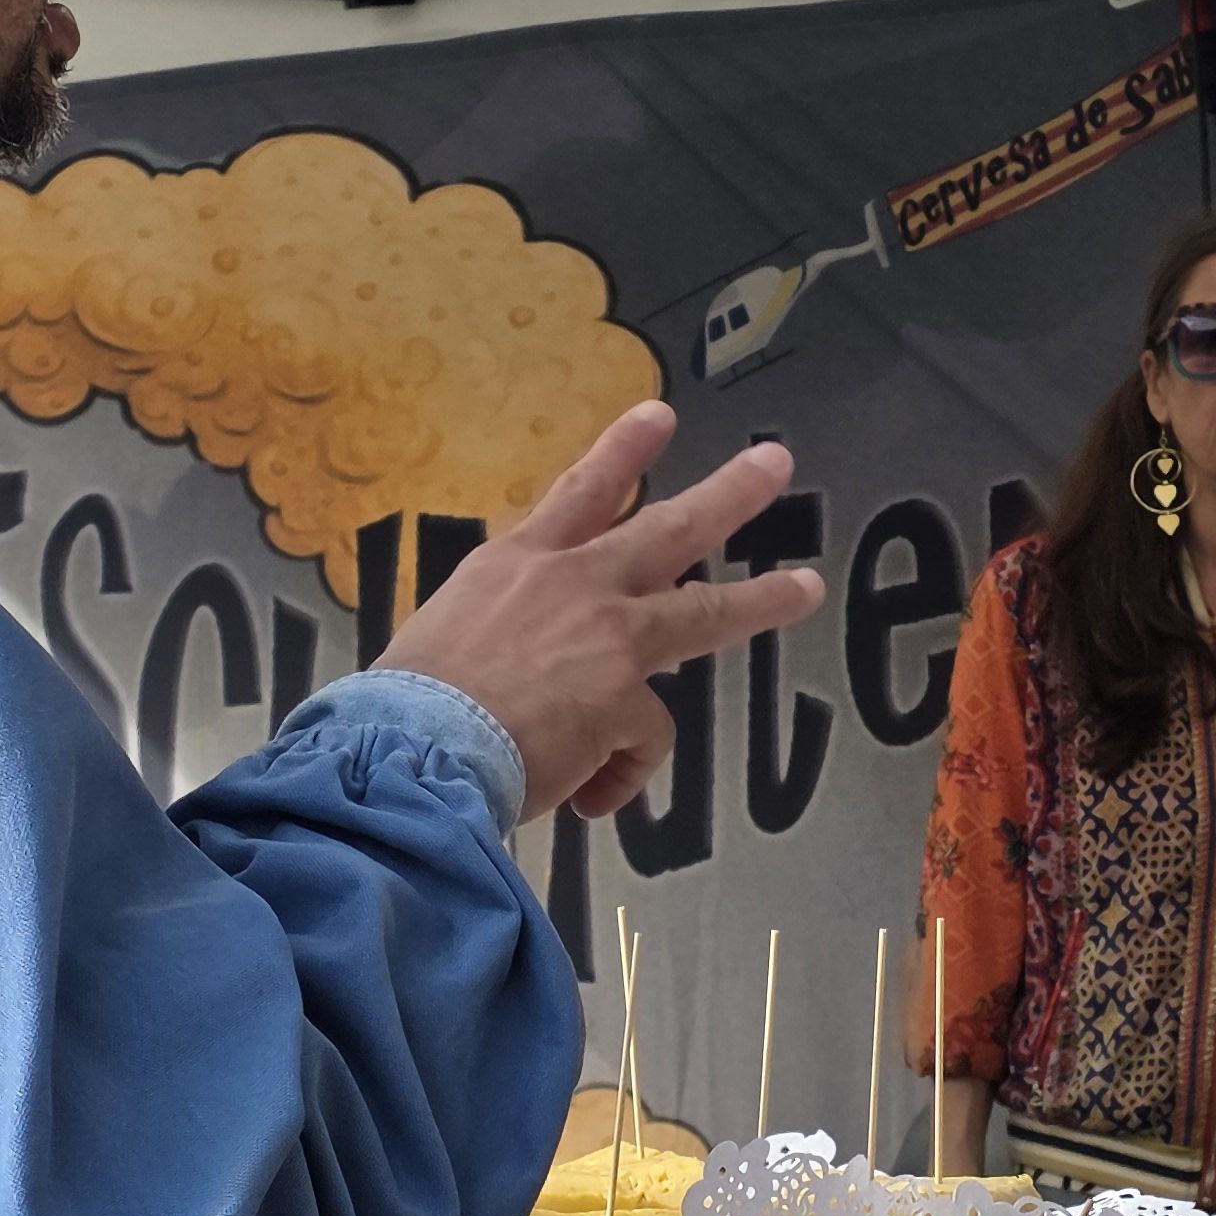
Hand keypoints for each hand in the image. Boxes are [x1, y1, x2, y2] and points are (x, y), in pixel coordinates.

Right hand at [378, 402, 823, 819]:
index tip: (658, 416)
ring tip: (805, 588)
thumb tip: (524, 674)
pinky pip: (644, 740)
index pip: (580, 492)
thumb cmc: (410, 701)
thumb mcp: (446, 635)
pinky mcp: (625, 697)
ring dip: (762, 598)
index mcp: (517, 563)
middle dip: (728, 493)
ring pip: (704, 610)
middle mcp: (572, 582)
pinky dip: (619, 772)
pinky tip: (589, 799)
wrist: (412, 746)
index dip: (622, 452)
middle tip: (773, 463)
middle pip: (669, 528)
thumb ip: (502, 634)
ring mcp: (608, 635)